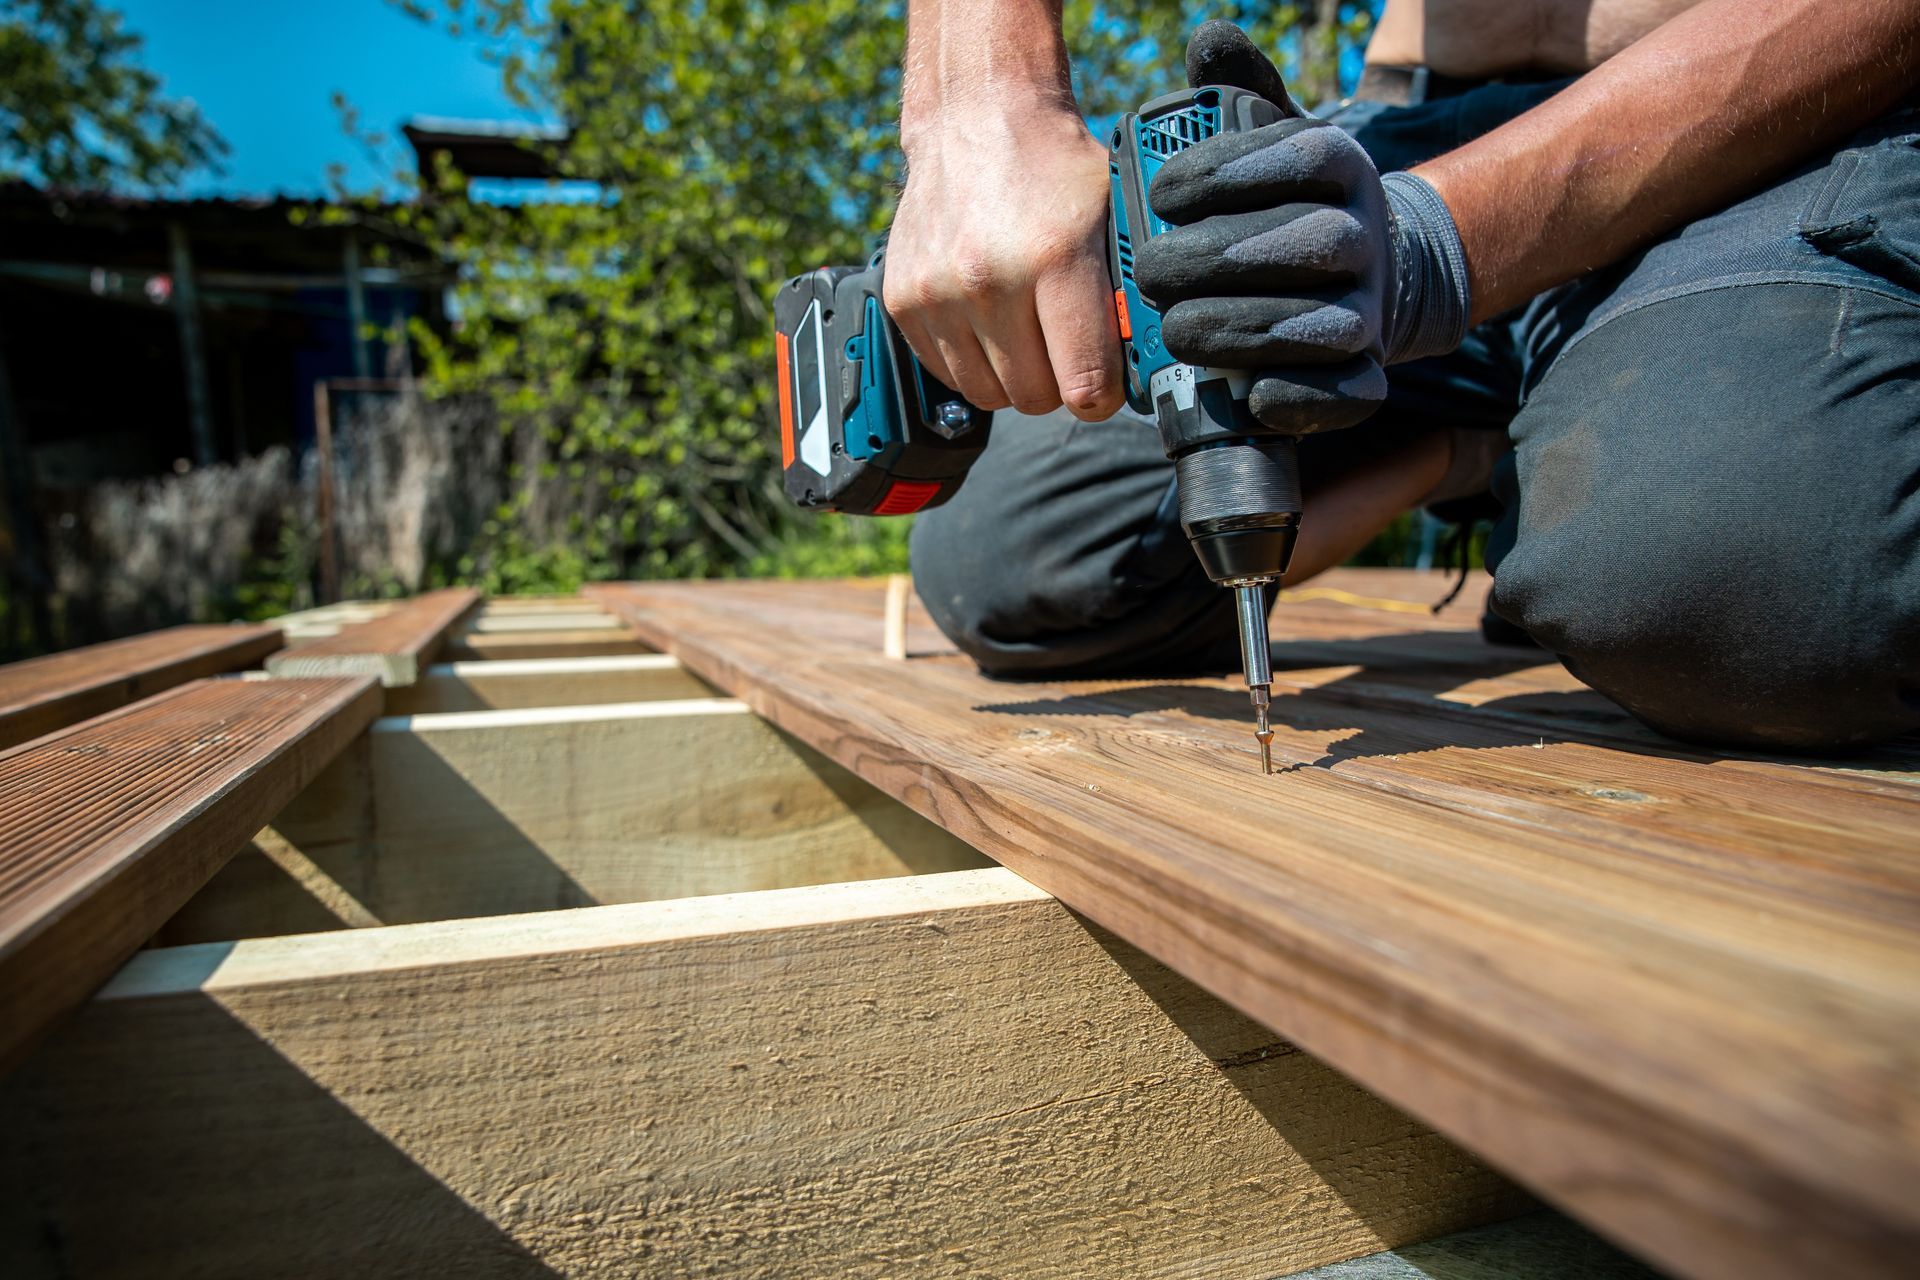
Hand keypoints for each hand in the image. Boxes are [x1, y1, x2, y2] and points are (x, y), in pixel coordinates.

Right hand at [884, 104, 1125, 420]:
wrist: (977, 117)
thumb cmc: (1054, 168)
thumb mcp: (1114, 216)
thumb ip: (1128, 294)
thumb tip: (1146, 364)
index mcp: (1054, 258)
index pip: (1086, 385)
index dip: (1104, 394)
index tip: (1106, 381)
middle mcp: (989, 280)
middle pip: (1036, 399)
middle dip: (1058, 382)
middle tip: (1064, 345)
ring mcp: (938, 293)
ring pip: (989, 396)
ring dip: (1012, 377)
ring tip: (1025, 330)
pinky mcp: (903, 301)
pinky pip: (947, 375)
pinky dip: (972, 361)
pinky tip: (988, 321)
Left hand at [1132, 21, 1471, 433]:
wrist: (1367, 274)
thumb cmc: (1287, 206)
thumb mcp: (1269, 142)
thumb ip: (1237, 96)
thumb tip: (1209, 40)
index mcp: (1341, 169)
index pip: (1299, 159)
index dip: (1231, 173)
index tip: (1161, 191)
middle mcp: (1364, 236)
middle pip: (1309, 245)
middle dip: (1225, 260)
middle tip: (1152, 272)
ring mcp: (1369, 310)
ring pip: (1324, 323)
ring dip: (1247, 330)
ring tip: (1176, 331)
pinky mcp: (1366, 370)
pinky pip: (1349, 391)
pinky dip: (1302, 398)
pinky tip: (1250, 395)